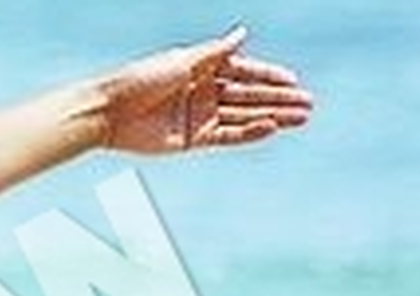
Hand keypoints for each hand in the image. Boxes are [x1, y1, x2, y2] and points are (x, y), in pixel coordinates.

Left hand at [100, 26, 313, 153]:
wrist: (110, 113)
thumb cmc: (140, 80)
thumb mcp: (181, 61)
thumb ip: (214, 52)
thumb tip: (243, 32)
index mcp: (201, 69)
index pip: (243, 72)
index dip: (268, 76)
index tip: (293, 81)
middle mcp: (203, 93)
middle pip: (248, 96)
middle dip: (278, 99)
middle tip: (309, 104)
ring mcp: (199, 117)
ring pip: (243, 117)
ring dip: (272, 116)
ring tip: (301, 118)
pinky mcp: (192, 139)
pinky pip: (227, 136)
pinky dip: (250, 132)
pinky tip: (271, 128)